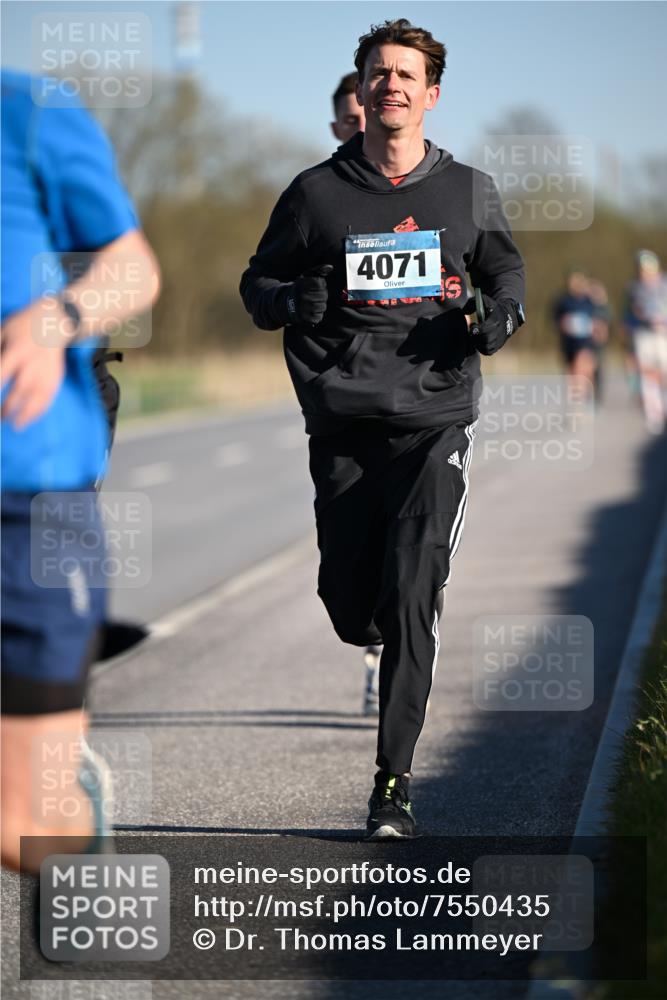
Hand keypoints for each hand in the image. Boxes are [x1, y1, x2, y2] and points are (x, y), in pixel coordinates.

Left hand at [1, 297, 67, 427]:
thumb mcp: (3, 331)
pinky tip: (29, 419)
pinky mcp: (55, 379)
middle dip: (6, 409)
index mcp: (17, 352)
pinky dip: (38, 412)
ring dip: (23, 416)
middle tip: (0, 418)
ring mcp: (46, 374)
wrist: (55, 323)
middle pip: (17, 392)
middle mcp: (32, 366)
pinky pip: (47, 400)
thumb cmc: (24, 326)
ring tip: (14, 426)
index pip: (1, 376)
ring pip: (35, 400)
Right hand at [286, 265, 332, 324]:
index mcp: (301, 285)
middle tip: (316, 296)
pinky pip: (319, 317)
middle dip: (323, 296)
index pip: (320, 283)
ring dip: (321, 305)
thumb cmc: (301, 289)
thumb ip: (319, 270)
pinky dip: (317, 315)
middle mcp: (301, 296)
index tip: (316, 286)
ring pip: (322, 307)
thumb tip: (330, 267)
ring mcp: (302, 308)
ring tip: (314, 303)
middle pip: (324, 296)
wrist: (286, 305)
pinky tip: (311, 311)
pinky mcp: (304, 319)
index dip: (321, 284)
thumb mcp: (306, 277)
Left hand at [464, 293, 516, 355]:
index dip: (476, 329)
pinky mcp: (498, 346)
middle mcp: (499, 332)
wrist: (508, 317)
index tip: (472, 324)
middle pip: (486, 339)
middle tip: (472, 332)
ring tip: (475, 336)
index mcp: (496, 320)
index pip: (485, 329)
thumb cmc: (493, 308)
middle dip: (476, 337)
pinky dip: (481, 348)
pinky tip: (478, 341)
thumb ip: (472, 302)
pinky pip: (488, 351)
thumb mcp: (485, 301)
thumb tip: (464, 311)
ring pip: (486, 347)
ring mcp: (499, 340)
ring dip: (477, 343)